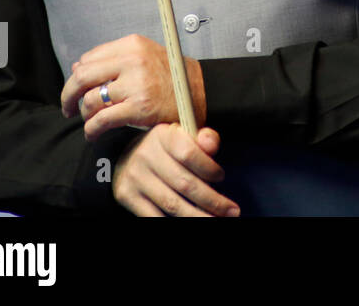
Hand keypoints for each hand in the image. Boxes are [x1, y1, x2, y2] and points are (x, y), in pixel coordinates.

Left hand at [60, 33, 205, 140]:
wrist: (200, 92)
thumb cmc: (171, 77)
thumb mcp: (145, 56)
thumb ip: (113, 59)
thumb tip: (76, 66)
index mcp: (133, 45)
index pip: (88, 59)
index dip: (77, 76)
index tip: (76, 89)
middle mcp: (133, 61)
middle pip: (82, 77)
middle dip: (69, 96)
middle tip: (68, 108)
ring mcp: (137, 84)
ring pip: (90, 101)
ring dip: (85, 115)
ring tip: (90, 121)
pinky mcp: (139, 107)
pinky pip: (102, 120)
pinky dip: (92, 130)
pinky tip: (92, 134)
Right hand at [113, 124, 239, 216]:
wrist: (129, 153)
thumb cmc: (168, 147)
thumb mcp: (185, 135)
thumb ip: (204, 138)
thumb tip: (212, 146)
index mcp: (164, 135)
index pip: (189, 154)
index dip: (209, 168)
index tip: (221, 177)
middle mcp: (146, 155)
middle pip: (184, 184)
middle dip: (212, 201)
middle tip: (232, 212)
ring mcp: (134, 177)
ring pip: (172, 204)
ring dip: (198, 216)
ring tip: (216, 220)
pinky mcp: (126, 195)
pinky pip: (153, 216)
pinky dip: (175, 223)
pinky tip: (192, 222)